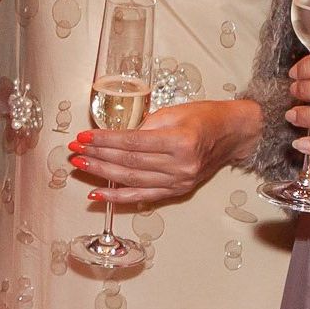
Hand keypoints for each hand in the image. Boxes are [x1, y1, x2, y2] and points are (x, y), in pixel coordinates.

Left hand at [72, 98, 261, 208]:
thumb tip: (114, 138)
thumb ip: (144, 126)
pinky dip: (118, 196)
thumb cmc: (205, 118)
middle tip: (75, 150)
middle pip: (129, 162)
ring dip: (102, 173)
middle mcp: (180, 165)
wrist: (233, 134)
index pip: (133, 143)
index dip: (105, 141)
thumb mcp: (174, 112)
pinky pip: (142, 196)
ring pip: (132, 179)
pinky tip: (98, 193)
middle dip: (98, 156)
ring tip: (81, 165)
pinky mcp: (177, 191)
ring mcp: (179, 181)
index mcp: (181, 141)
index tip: (83, 137)